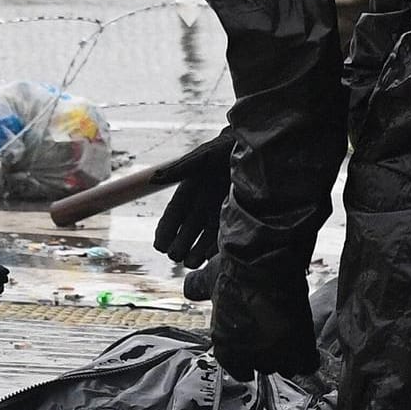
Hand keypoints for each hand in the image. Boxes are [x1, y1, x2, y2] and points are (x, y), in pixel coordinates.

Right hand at [152, 128, 236, 268]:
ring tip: (191, 263)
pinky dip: (218, 248)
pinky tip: (213, 258)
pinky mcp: (237, 215)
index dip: (165, 230)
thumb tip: (153, 179)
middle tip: (175, 256)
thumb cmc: (226, 147)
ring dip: (197, 251)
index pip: (173, 215)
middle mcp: (203, 204)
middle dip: (180, 245)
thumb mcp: (203, 156)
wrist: (257, 147)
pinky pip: (225, 235)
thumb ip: (181, 168)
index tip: (159, 245)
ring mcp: (219, 211)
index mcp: (190, 190)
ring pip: (205, 237)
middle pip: (187, 230)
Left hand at [198, 257, 317, 379]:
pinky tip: (304, 340)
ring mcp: (275, 355)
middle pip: (263, 366)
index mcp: (224, 347)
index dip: (247, 355)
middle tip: (274, 332)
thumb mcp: (211, 279)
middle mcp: (247, 356)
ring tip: (289, 333)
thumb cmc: (235, 268)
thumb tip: (189, 290)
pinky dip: (307, 355)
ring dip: (288, 354)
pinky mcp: (299, 349)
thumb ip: (197, 289)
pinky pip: (307, 364)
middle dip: (268, 352)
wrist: (264, 259)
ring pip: (286, 367)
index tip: (254, 342)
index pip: (238, 368)